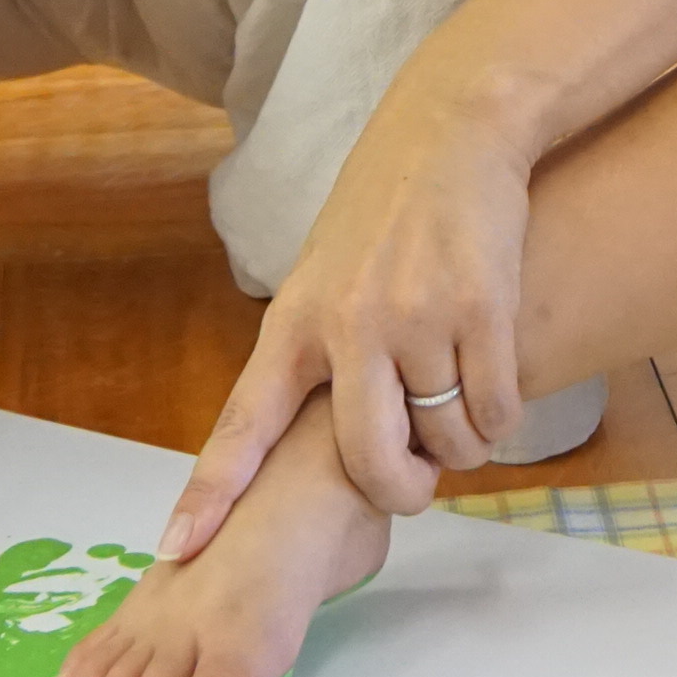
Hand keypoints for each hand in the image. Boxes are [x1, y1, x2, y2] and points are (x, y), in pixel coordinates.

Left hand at [163, 91, 538, 557]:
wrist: (454, 127)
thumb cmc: (387, 206)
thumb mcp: (325, 272)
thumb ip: (318, 349)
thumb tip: (316, 437)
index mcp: (295, 320)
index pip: (244, 421)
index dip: (210, 490)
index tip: (177, 549)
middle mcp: (348, 323)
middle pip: (369, 459)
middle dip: (400, 491)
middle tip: (415, 483)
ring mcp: (416, 317)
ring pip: (446, 441)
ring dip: (460, 444)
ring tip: (458, 401)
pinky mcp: (482, 309)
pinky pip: (495, 412)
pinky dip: (499, 418)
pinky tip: (493, 382)